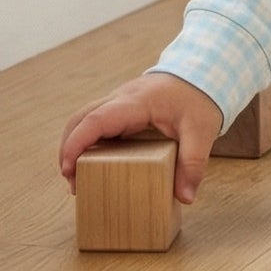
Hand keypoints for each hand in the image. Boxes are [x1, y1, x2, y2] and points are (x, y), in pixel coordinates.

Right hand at [59, 72, 223, 205]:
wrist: (202, 73)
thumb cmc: (200, 98)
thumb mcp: (202, 131)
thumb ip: (193, 163)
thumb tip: (185, 197)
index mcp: (136, 102)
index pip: (96, 119)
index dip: (77, 143)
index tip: (68, 169)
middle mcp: (122, 98)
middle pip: (80, 118)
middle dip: (69, 148)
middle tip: (72, 181)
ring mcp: (120, 101)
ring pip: (85, 118)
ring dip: (76, 145)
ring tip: (79, 178)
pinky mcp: (122, 108)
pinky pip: (97, 122)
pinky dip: (89, 141)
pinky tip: (96, 164)